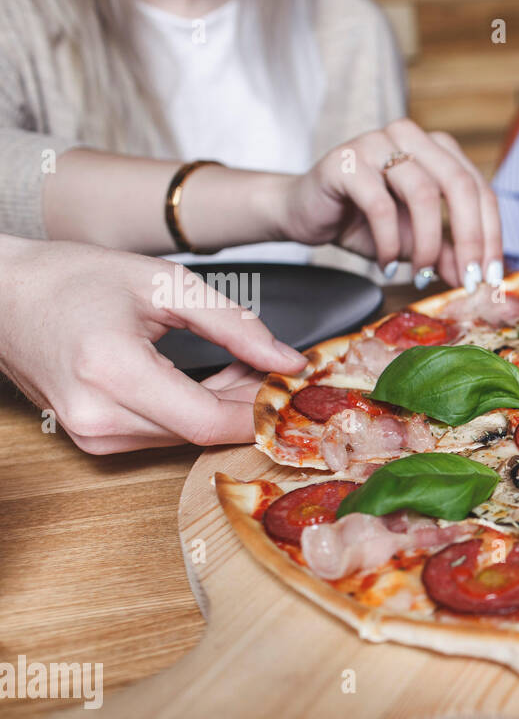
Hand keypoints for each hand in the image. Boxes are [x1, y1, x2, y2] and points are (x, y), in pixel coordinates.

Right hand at [0, 236, 306, 453]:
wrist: (2, 294)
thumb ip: (235, 326)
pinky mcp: (93, 440)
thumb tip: (289, 362)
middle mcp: (99, 416)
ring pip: (188, 438)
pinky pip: (165, 435)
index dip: (259, 410)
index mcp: (112, 371)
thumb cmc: (72, 278)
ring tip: (239, 365)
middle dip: (248, 404)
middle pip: (202, 432)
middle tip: (272, 366)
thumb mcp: (165, 284)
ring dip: (224, 408)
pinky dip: (195, 411)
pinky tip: (208, 380)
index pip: (209, 421)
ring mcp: (92, 435)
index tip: (289, 386)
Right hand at [277, 119, 501, 290]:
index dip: (491, 235)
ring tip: (422, 273)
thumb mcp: (416, 242)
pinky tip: (387, 264)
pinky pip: (381, 205)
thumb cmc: (364, 222)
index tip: (491, 276)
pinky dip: (390, 242)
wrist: (305, 212)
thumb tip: (478, 277)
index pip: (479, 189)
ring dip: (427, 244)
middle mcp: (411, 136)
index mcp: (437, 149)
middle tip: (468, 279)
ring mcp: (377, 143)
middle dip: (470, 239)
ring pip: (424, 193)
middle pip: (460, 185)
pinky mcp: (345, 161)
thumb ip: (447, 253)